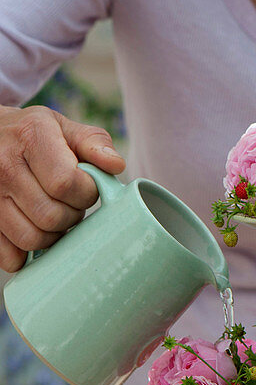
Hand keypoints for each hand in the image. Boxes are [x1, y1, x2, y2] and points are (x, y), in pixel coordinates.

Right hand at [0, 104, 125, 271]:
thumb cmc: (32, 135)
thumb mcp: (63, 128)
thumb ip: (93, 143)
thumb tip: (116, 165)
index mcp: (30, 138)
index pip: (65, 183)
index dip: (85, 193)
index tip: (85, 187)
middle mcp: (5, 166)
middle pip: (51, 216)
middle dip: (71, 216)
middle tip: (69, 203)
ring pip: (32, 239)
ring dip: (52, 236)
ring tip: (52, 215)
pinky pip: (9, 256)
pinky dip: (26, 254)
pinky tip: (33, 231)